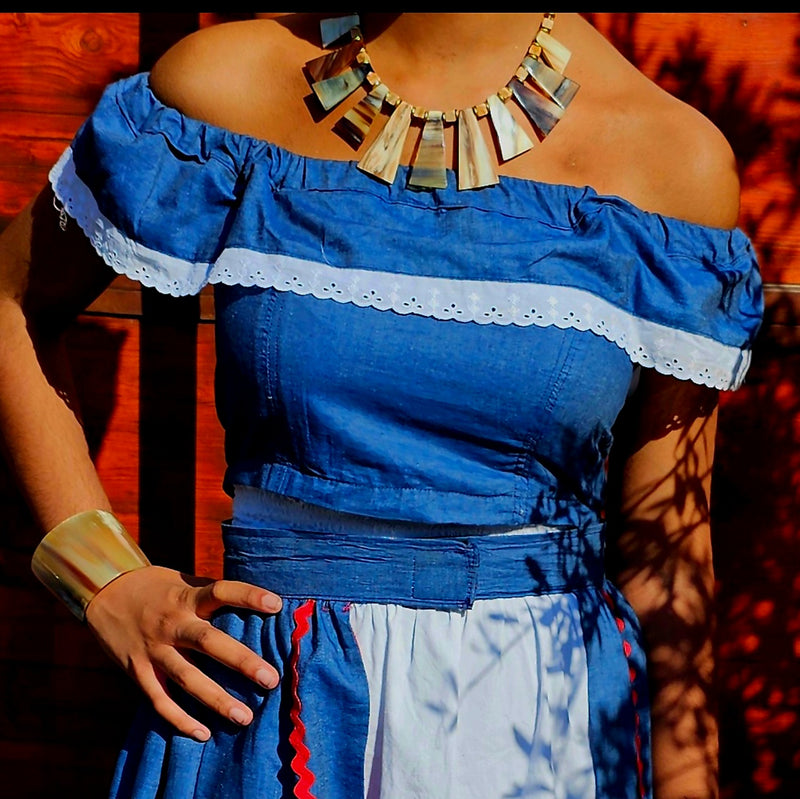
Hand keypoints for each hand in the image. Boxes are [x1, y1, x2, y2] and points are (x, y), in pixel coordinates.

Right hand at [84, 565, 281, 740]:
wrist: (104, 590)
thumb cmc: (157, 586)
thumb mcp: (184, 581)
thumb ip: (213, 595)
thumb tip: (258, 602)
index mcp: (186, 596)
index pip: (222, 591)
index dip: (248, 596)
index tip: (277, 604)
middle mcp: (172, 623)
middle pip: (208, 642)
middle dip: (241, 661)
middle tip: (271, 679)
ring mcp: (153, 649)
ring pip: (187, 678)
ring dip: (216, 700)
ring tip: (245, 717)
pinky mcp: (136, 670)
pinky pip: (159, 700)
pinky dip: (180, 719)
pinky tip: (203, 733)